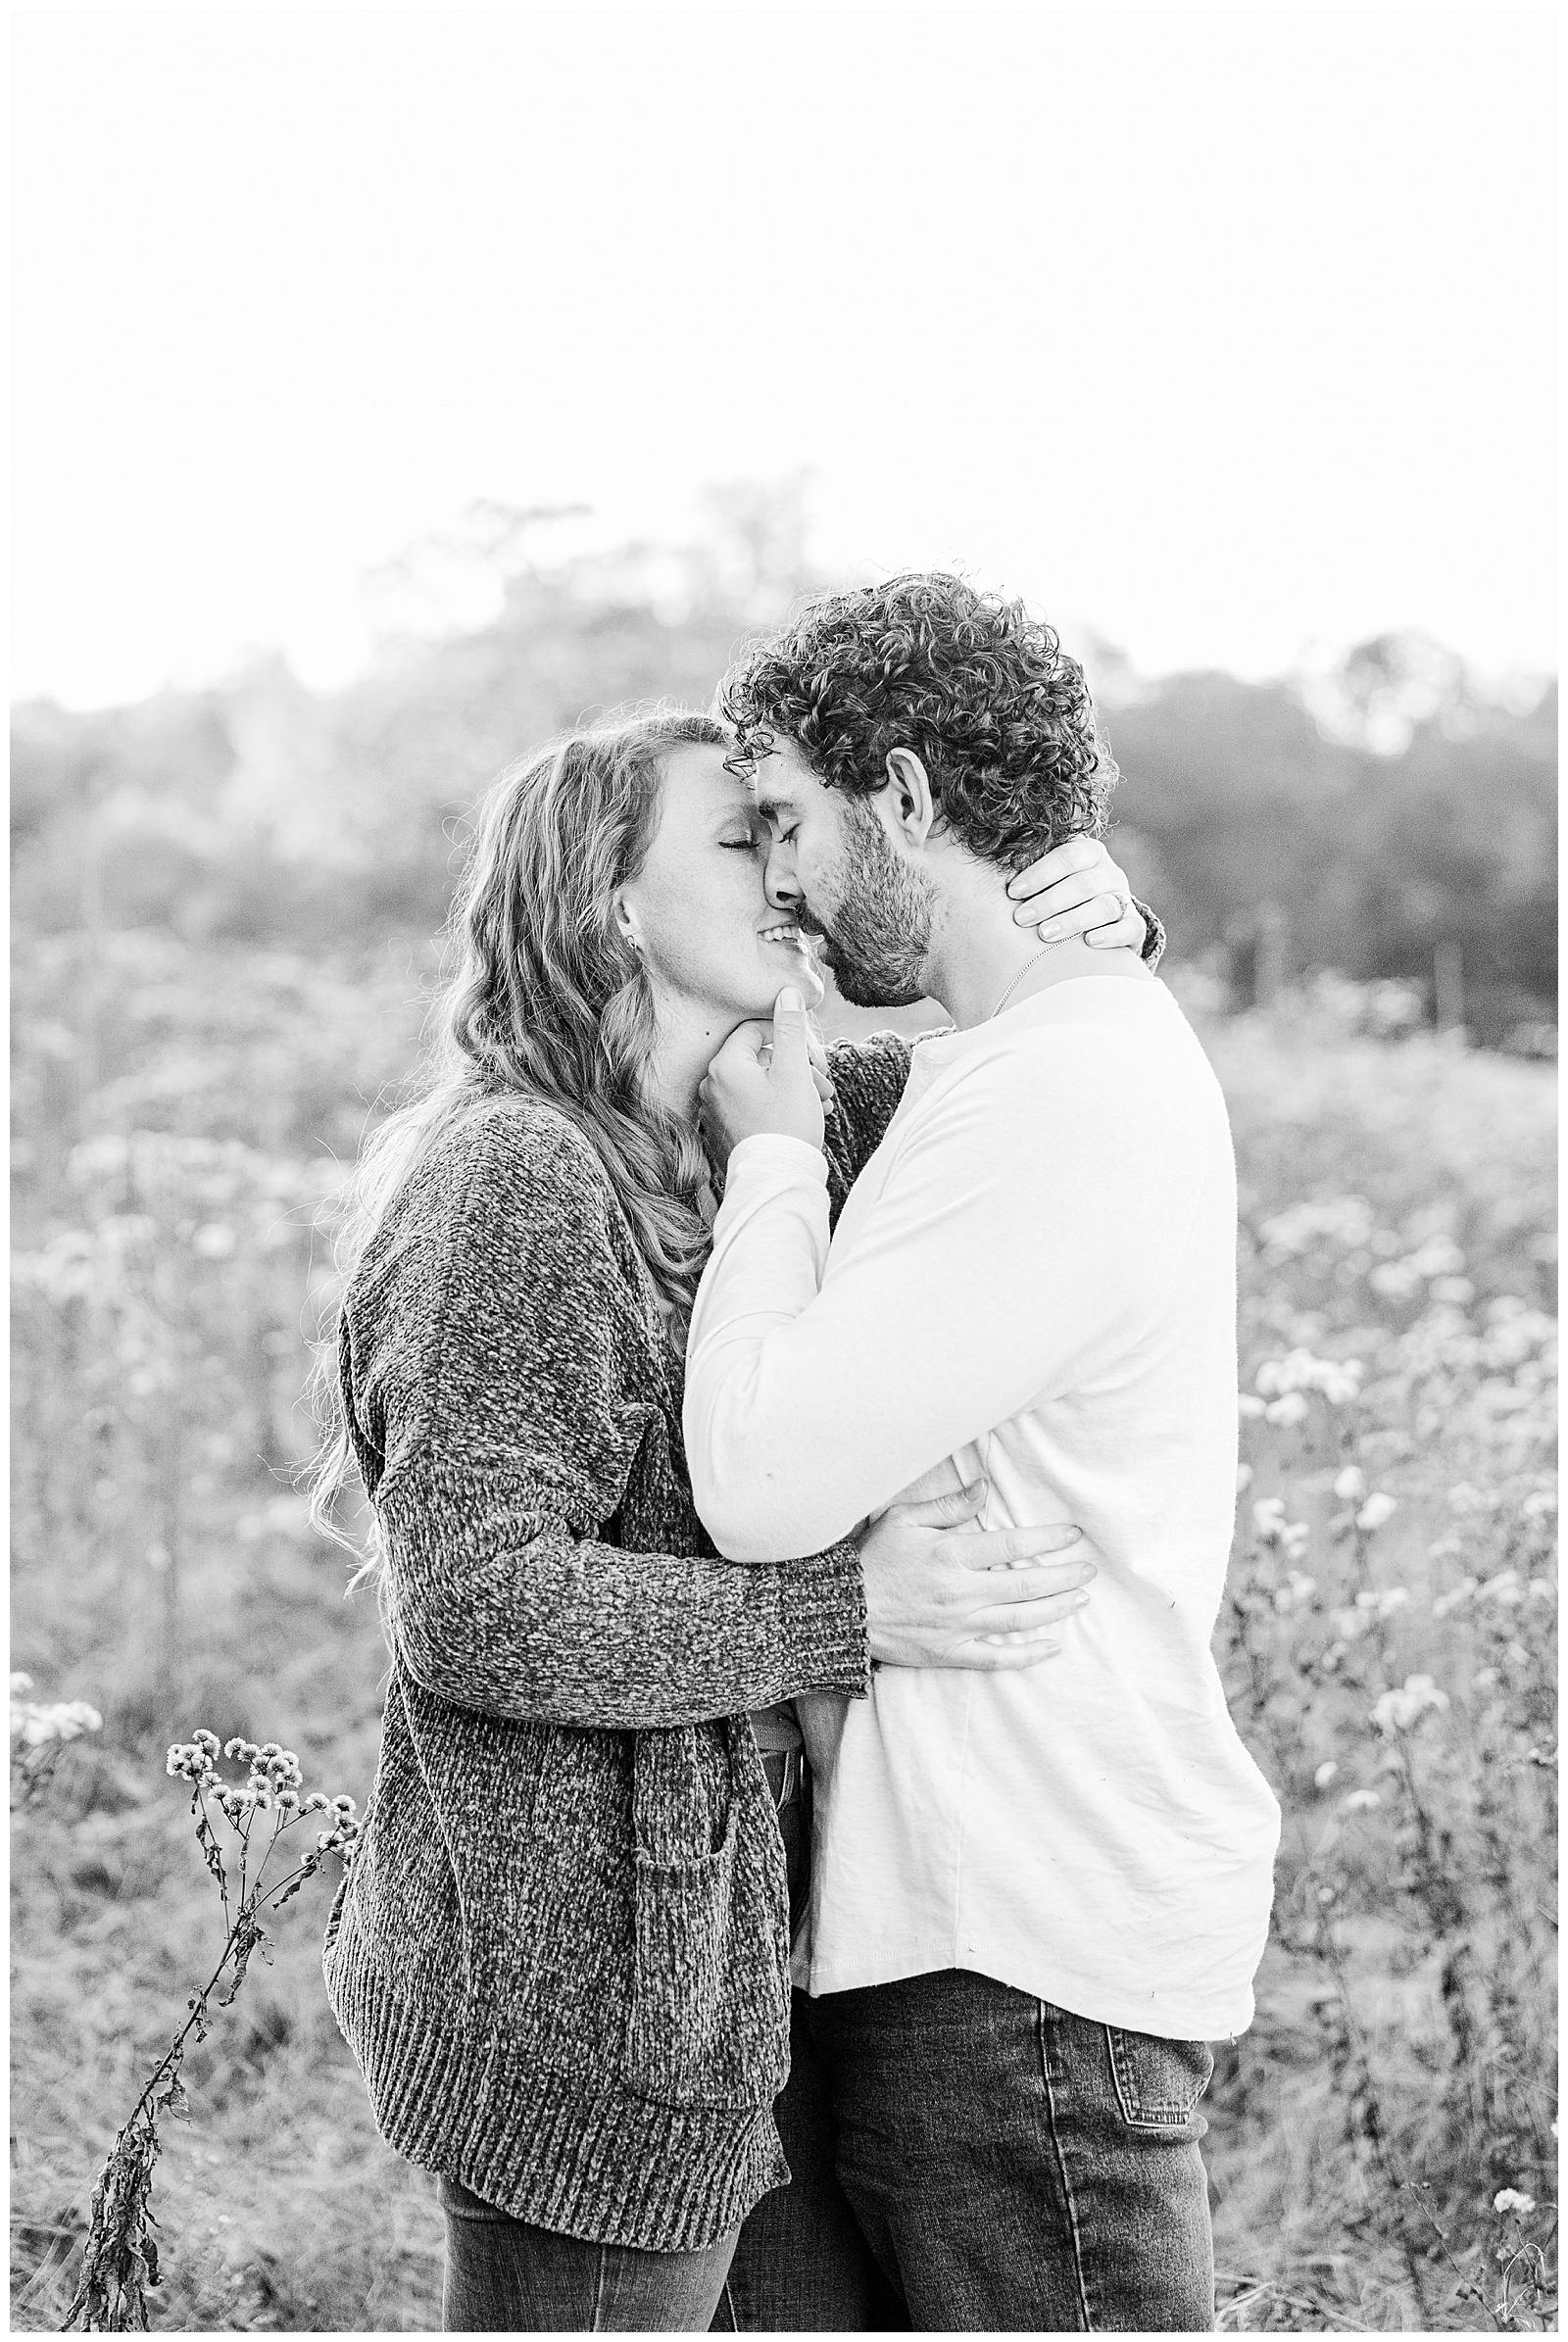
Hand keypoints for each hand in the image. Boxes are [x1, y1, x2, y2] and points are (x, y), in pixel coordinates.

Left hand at [698, 986, 832, 1168]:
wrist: (777, 1178)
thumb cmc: (787, 1124)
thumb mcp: (794, 1071)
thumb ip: (790, 1028)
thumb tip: (787, 991)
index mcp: (725, 1065)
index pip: (754, 1029)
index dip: (786, 1036)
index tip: (810, 1054)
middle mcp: (713, 1084)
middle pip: (758, 1058)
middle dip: (797, 1067)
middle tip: (824, 1084)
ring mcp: (716, 1108)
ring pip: (760, 1082)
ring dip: (794, 1086)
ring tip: (822, 1102)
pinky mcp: (725, 1128)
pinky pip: (753, 1104)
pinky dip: (779, 1104)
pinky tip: (805, 1115)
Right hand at [859, 1480, 1095, 1671]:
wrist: (841, 1610)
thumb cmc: (871, 1560)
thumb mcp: (904, 1520)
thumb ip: (948, 1506)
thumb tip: (985, 1488)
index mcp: (952, 1555)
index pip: (1013, 1544)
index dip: (1048, 1539)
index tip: (1073, 1535)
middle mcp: (961, 1591)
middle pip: (1027, 1583)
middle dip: (1064, 1576)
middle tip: (1089, 1570)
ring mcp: (958, 1625)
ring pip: (1020, 1619)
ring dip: (1056, 1609)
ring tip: (1080, 1600)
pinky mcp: (950, 1652)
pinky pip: (997, 1657)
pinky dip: (1028, 1654)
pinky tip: (1052, 1647)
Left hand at [1006, 836, 1147, 953]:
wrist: (1097, 925)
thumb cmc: (1056, 899)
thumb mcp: (1046, 882)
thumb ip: (1027, 876)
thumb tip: (980, 866)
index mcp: (1089, 853)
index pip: (1068, 855)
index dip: (1040, 873)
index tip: (1012, 892)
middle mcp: (1109, 873)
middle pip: (1083, 883)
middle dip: (1049, 901)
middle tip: (1021, 919)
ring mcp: (1124, 899)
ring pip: (1104, 906)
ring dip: (1073, 919)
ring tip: (1045, 934)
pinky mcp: (1134, 926)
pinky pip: (1129, 928)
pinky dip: (1111, 935)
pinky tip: (1089, 942)